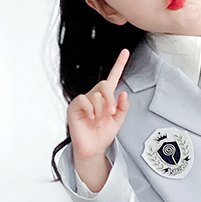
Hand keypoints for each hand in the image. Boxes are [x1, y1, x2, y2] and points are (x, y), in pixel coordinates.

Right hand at [67, 48, 130, 162]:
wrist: (94, 149)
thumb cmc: (103, 135)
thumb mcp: (118, 121)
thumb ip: (123, 107)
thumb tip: (123, 93)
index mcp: (106, 98)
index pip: (113, 78)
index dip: (119, 64)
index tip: (125, 52)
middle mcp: (95, 96)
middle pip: (104, 85)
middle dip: (110, 99)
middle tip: (111, 113)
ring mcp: (84, 100)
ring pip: (96, 95)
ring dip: (101, 110)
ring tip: (98, 121)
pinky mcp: (75, 106)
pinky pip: (84, 100)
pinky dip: (90, 110)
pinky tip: (90, 118)